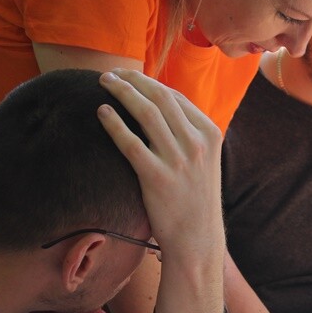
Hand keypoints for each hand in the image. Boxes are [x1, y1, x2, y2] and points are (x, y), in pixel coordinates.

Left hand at [97, 69, 222, 256]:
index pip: (176, 97)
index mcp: (210, 134)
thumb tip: (160, 109)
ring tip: (103, 83)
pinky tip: (101, 113)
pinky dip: (114, 123)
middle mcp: (196, 143)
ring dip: (122, 93)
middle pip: (160, 98)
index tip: (130, 77)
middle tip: (111, 74)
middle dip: (133, 80)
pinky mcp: (157, 177)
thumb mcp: (203, 160)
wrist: (197, 238)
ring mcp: (178, 160)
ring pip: (146, 113)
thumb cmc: (195, 198)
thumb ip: (187, 134)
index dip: (149, 83)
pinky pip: (130, 142)